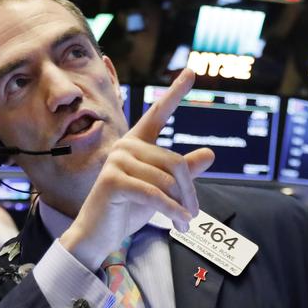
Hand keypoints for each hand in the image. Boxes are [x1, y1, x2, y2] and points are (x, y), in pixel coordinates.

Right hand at [59, 68, 214, 270]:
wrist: (97, 235)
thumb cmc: (126, 211)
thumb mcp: (161, 191)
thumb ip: (183, 172)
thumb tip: (211, 154)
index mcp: (136, 144)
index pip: (158, 114)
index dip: (175, 93)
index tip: (191, 71)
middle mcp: (125, 146)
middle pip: (174, 162)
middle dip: (188, 191)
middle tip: (194, 213)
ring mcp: (117, 161)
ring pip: (166, 179)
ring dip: (180, 205)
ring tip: (185, 222)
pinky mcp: (113, 180)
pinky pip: (153, 193)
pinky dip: (170, 210)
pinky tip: (179, 222)